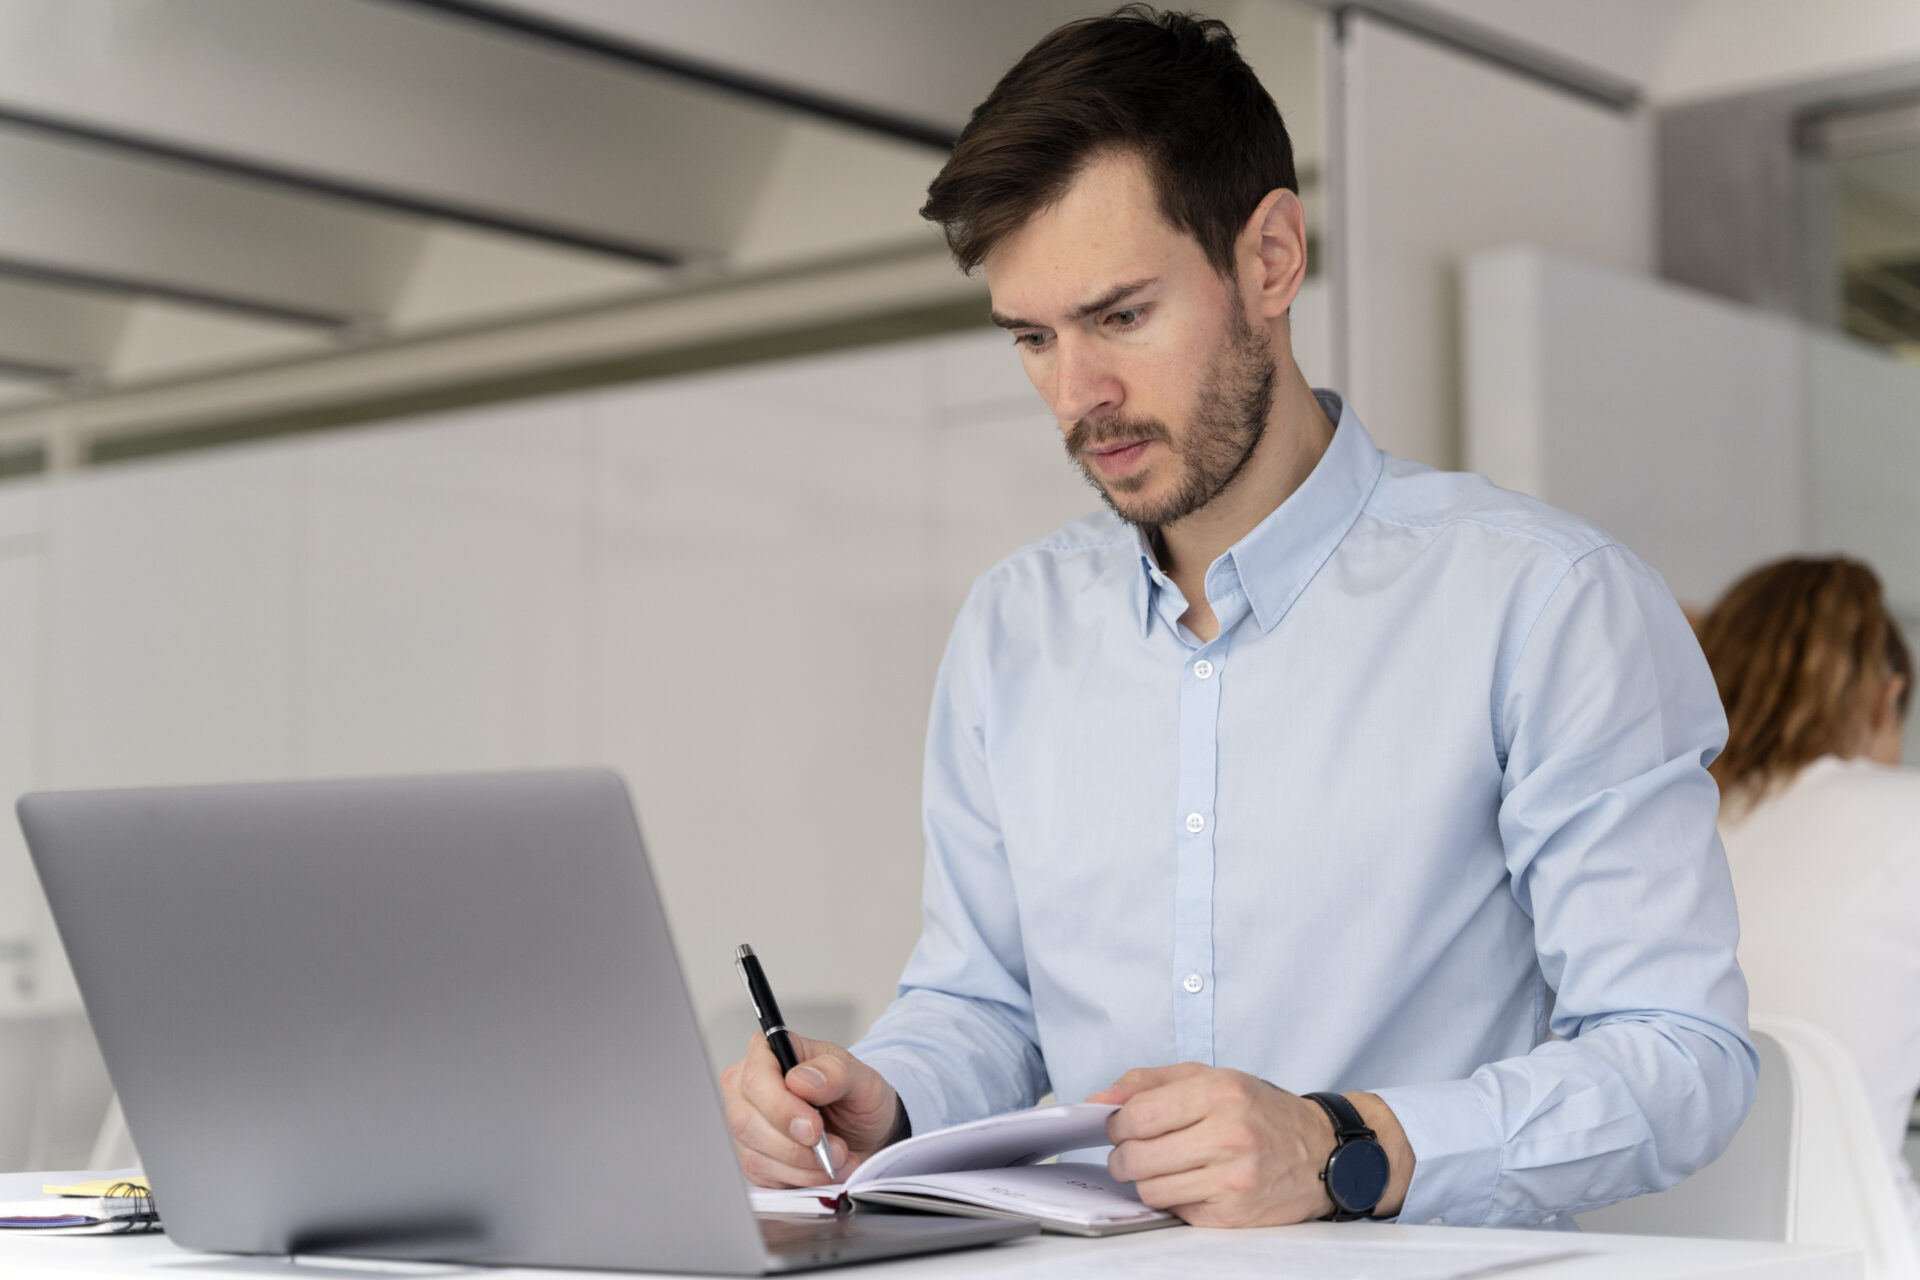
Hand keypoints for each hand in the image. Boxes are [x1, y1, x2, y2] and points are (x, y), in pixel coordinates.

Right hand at [719, 1032, 903, 1186]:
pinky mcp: (751, 1157)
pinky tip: (822, 1169)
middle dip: (796, 1145)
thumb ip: (835, 1073)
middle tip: (836, 1149)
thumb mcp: (863, 1078)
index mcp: (770, 1053)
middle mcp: (747, 1087)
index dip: (781, 1107)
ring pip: (755, 1155)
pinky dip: (800, 1179)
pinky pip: (764, 1176)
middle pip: (747, 1121)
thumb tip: (800, 1079)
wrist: (864, 1134)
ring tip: (838, 1157)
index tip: (814, 1128)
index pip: (756, 1078)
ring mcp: (745, 1124)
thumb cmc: (858, 1099)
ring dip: (804, 1165)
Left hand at [1089, 1064, 1411, 1227]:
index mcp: (1219, 1092)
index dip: (1115, 1124)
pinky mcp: (1235, 1214)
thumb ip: (1147, 1082)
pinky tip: (1193, 1182)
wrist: (1322, 1151)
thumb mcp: (1209, 1077)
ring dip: (1146, 1180)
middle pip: (1136, 1157)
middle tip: (1134, 1150)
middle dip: (1123, 1156)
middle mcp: (1228, 1135)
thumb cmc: (1259, 1110)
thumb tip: (1096, 1101)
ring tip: (1164, 1166)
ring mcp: (1233, 1179)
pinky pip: (1176, 1211)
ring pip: (1150, 1190)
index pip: (1136, 1116)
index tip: (1119, 1126)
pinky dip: (1175, 1198)